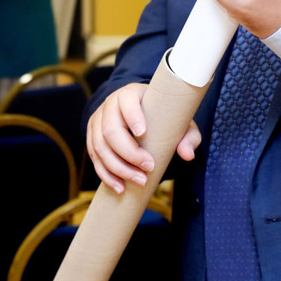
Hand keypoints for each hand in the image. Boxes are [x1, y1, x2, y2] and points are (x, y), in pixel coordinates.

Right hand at [86, 82, 200, 193]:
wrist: (142, 113)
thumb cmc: (162, 116)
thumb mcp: (178, 121)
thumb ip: (188, 136)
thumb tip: (187, 154)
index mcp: (130, 94)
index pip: (127, 100)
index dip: (132, 116)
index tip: (143, 133)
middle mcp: (110, 105)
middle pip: (110, 130)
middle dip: (129, 153)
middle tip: (149, 168)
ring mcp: (97, 121)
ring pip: (100, 146)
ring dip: (118, 168)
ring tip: (139, 181)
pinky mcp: (92, 136)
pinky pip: (94, 158)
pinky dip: (106, 175)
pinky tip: (120, 187)